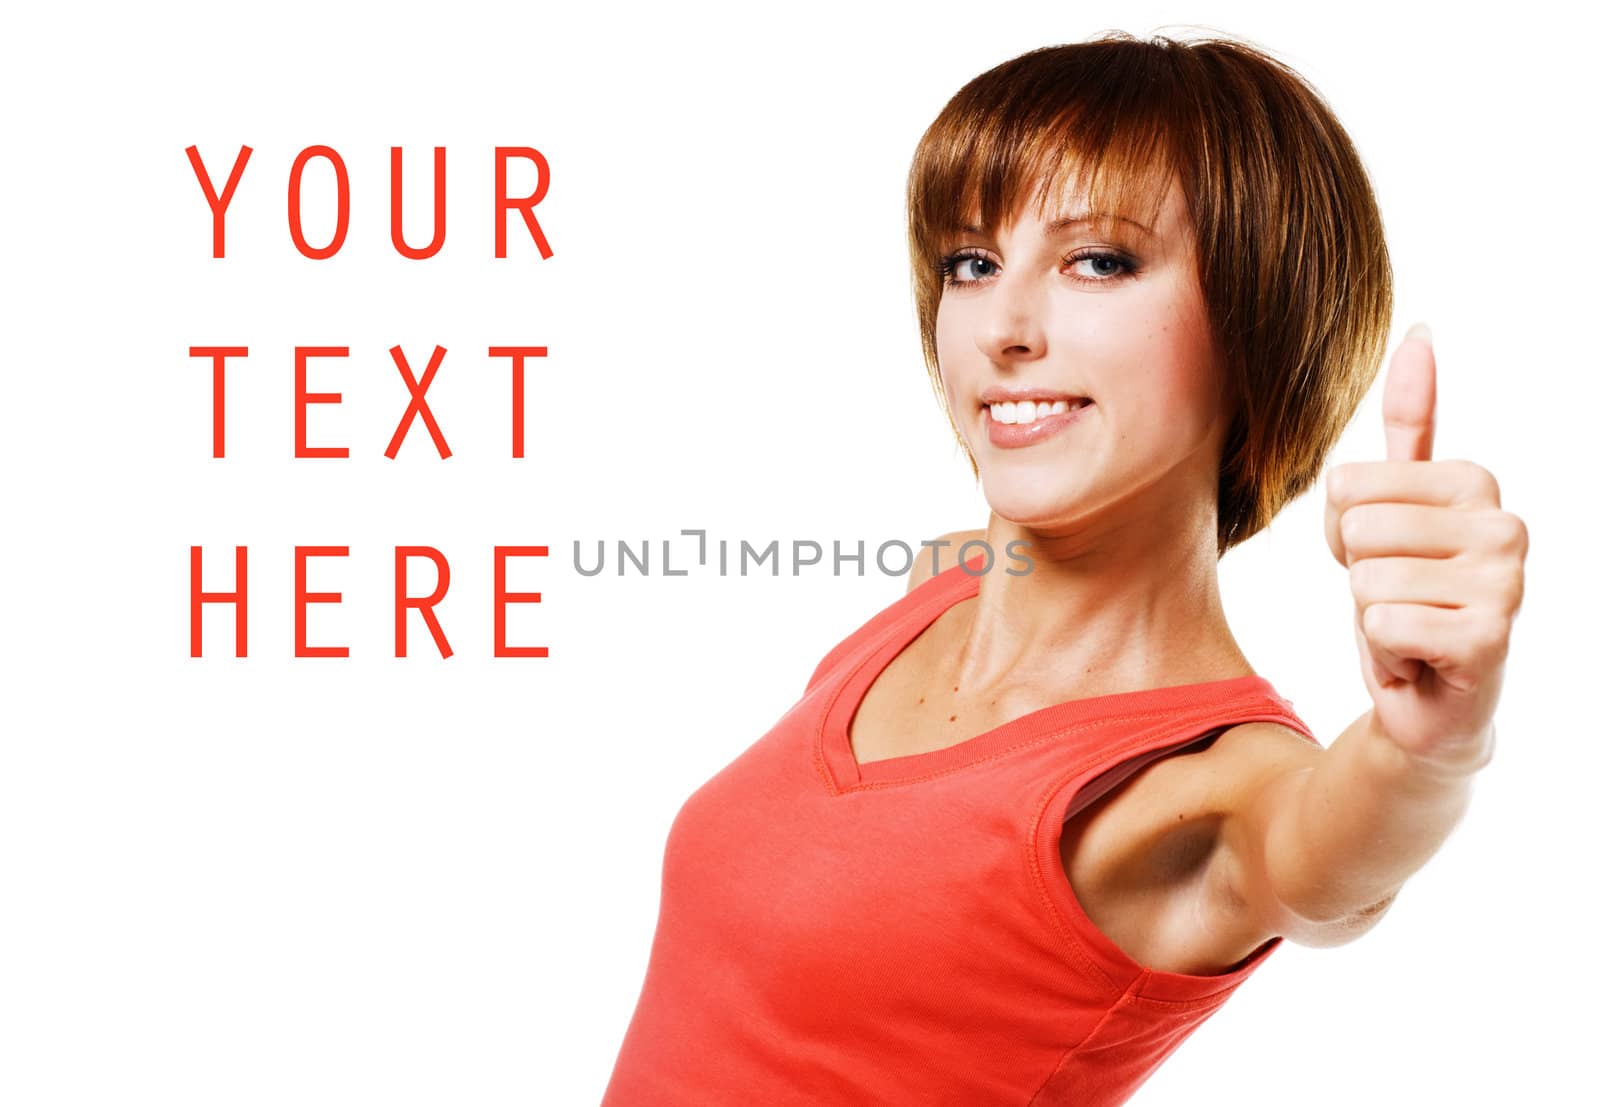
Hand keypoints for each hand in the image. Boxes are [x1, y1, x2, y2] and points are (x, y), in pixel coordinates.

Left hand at [1323, 323, 1527, 772]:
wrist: (1431, 703)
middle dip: (1356, 576)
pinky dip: (1385, 655)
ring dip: (1371, 619)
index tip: (1385, 559)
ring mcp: (1506, 583)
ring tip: (1410, 630)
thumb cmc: (1408, 599)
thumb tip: (1419, 331)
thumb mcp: (1397, 508)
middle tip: (1395, 601)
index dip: (1342, 532)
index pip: (1347, 484)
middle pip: (1355, 528)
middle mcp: (1505, 525)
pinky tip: (1420, 661)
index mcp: (1476, 483)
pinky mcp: (1490, 639)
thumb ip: (1411, 427)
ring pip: (1365, 580)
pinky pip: (1382, 626)